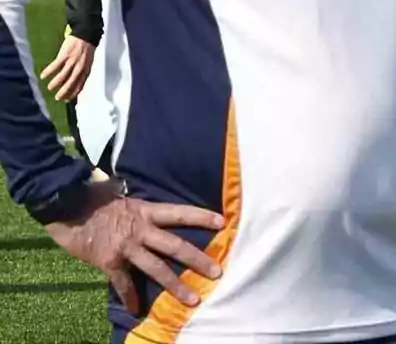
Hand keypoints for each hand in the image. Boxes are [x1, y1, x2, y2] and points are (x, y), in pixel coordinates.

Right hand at [41, 36, 96, 100]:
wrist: (85, 34)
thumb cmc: (87, 48)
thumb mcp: (88, 61)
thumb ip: (82, 71)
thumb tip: (76, 80)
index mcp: (86, 69)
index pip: (80, 84)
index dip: (74, 93)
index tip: (68, 100)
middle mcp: (80, 67)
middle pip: (72, 82)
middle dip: (65, 91)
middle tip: (58, 98)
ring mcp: (72, 61)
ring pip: (63, 75)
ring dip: (55, 83)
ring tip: (49, 88)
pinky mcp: (65, 55)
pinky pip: (55, 66)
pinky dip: (49, 71)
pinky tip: (43, 76)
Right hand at [44, 181, 224, 313]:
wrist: (64, 204)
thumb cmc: (91, 197)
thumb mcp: (120, 194)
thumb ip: (136, 203)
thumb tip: (144, 200)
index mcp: (146, 210)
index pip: (180, 213)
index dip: (201, 217)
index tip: (223, 222)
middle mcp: (140, 229)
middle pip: (175, 245)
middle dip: (198, 260)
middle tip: (217, 272)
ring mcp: (126, 246)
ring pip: (157, 268)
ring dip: (176, 285)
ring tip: (193, 299)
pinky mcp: (108, 261)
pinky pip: (123, 283)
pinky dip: (130, 297)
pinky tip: (136, 310)